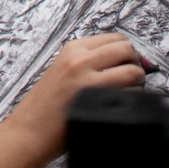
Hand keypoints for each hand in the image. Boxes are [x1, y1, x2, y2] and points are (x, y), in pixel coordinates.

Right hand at [0, 33, 144, 165]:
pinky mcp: (96, 102)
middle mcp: (81, 60)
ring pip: (132, 71)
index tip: (129, 61)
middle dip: (135, 62)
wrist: (30, 130)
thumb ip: (87, 61)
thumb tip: (120, 60)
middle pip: (126, 49)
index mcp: (73, 48)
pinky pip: (129, 94)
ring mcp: (89, 80)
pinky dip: (134, 99)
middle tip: (134, 76)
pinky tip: (125, 106)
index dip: (127, 50)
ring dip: (138, 82)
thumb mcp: (63, 70)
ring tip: (131, 92)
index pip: (114, 37)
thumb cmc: (46, 105)